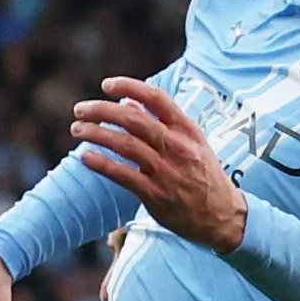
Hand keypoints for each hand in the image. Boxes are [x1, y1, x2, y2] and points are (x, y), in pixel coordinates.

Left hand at [69, 78, 244, 251]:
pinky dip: (101, 164)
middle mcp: (177, 146)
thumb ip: (161, 122)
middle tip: (80, 109)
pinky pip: (122, 175)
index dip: (129, 86)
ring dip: (96, 134)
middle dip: (102, 110)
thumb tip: (128, 102)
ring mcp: (166, 170)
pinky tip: (84, 157)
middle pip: (133, 118)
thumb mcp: (191, 143)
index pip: (156, 98)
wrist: (223, 215)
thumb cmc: (203, 175)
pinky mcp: (155, 194)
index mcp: (187, 129)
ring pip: (124, 144)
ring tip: (77, 129)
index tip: (106, 85)